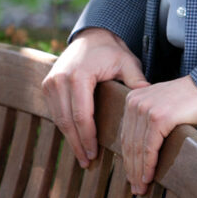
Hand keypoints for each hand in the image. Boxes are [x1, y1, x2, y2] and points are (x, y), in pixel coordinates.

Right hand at [42, 27, 147, 166]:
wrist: (91, 35)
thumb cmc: (111, 50)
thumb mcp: (126, 62)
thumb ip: (136, 80)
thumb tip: (149, 99)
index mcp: (78, 75)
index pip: (82, 115)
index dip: (88, 138)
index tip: (95, 155)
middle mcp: (60, 79)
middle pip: (67, 121)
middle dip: (78, 144)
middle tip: (88, 162)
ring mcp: (50, 81)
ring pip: (58, 119)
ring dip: (70, 139)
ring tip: (82, 156)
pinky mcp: (47, 84)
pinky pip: (55, 112)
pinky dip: (65, 127)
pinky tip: (76, 139)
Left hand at [122, 76, 196, 193]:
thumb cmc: (189, 99)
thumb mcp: (161, 104)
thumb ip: (147, 119)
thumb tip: (138, 152)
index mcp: (133, 98)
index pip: (126, 135)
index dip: (128, 159)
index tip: (131, 177)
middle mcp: (136, 102)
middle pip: (130, 144)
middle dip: (132, 169)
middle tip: (136, 189)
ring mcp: (147, 109)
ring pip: (138, 149)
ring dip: (139, 172)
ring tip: (141, 188)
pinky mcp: (160, 117)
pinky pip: (150, 148)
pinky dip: (149, 165)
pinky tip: (149, 178)